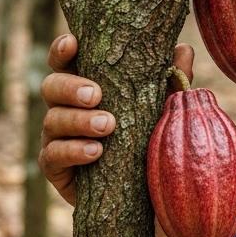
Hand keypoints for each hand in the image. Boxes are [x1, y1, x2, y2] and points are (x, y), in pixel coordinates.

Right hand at [38, 33, 194, 204]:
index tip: (72, 42)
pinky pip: (53, 155)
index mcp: (84, 85)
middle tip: (96, 94)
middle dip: (70, 87)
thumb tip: (184, 49)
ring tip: (107, 125)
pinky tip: (95, 151)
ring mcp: (56, 137)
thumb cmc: (148, 138)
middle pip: (51, 87)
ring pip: (52, 120)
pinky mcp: (55, 168)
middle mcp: (65, 107)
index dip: (62, 50)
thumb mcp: (162, 107)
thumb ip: (171, 80)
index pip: (65, 62)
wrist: (142, 194)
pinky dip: (73, 151)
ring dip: (79, 120)